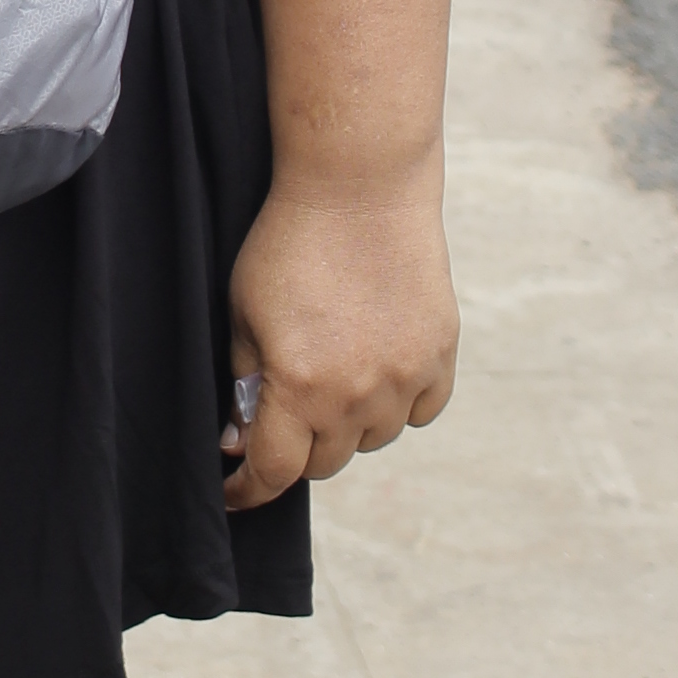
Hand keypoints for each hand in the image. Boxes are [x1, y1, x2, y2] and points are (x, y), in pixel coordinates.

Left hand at [222, 168, 457, 507]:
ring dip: (348, 427)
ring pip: (374, 439)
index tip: (237, 493)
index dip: (249, 491)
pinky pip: (421, 410)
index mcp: (299, 386)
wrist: (359, 185)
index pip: (275, 473)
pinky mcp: (440, 353)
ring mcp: (405, 376)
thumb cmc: (288, 243)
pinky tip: (377, 372)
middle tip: (281, 419)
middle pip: (325, 463)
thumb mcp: (243, 314)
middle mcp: (357, 393)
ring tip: (331, 379)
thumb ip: (245, 382)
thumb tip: (241, 438)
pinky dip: (399, 404)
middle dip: (295, 450)